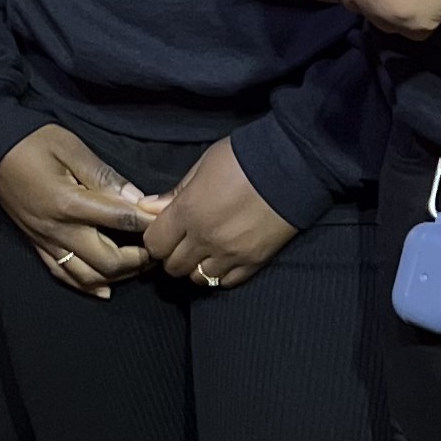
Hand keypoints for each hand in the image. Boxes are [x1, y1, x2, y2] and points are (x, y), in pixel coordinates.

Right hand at [0, 125, 153, 304]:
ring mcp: (46, 241)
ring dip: (117, 276)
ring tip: (137, 265)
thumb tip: (137, 200)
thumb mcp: (72, 148)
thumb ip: (104, 176)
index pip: (121, 221)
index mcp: (70, 203)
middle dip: (138, 259)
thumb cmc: (34, 143)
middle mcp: (59, 230)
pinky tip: (104, 289)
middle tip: (156, 247)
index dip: (148, 223)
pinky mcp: (37, 245)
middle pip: (108, 260)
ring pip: (88, 276)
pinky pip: (63, 274)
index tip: (167, 221)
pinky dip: (86, 286)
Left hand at [142, 137, 296, 294]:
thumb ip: (175, 192)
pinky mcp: (255, 261)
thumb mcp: (202, 166)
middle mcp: (206, 238)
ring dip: (197, 267)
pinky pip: (227, 282)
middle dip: (173, 255)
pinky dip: (221, 274)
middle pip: (174, 266)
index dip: (156, 240)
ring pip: (199, 278)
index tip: (163, 232)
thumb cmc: (243, 158)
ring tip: (205, 250)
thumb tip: (147, 207)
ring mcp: (231, 253)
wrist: (293, 164)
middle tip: (184, 241)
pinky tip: (225, 258)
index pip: (155, 244)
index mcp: (188, 211)